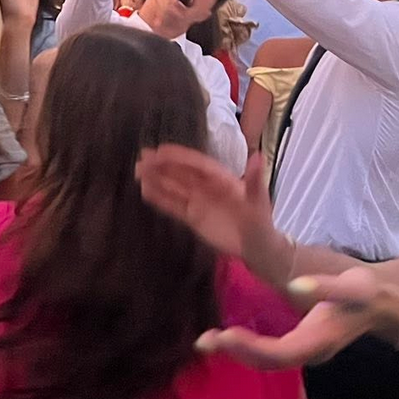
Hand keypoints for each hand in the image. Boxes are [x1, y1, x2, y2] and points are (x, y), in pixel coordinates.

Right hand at [136, 145, 277, 260]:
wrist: (257, 248)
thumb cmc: (261, 222)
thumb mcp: (259, 201)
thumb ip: (254, 180)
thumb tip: (258, 155)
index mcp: (221, 179)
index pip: (196, 164)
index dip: (179, 157)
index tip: (160, 150)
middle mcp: (206, 187)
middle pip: (181, 173)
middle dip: (161, 166)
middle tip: (141, 159)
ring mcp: (198, 201)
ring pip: (174, 187)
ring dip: (156, 179)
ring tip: (138, 173)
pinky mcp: (193, 217)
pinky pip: (174, 206)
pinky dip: (160, 199)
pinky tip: (145, 191)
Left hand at [197, 267, 391, 368]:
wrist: (382, 306)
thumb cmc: (366, 293)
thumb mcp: (351, 286)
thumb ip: (324, 287)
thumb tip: (294, 286)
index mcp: (319, 341)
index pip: (280, 352)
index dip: (251, 348)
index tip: (224, 335)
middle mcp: (310, 352)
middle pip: (269, 362)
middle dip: (236, 352)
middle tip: (203, 340)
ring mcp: (306, 352)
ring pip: (268, 361)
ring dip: (238, 352)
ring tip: (208, 341)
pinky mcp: (301, 346)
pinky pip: (270, 354)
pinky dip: (247, 348)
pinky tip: (228, 338)